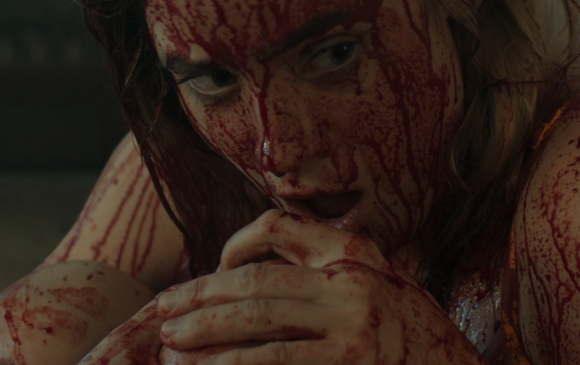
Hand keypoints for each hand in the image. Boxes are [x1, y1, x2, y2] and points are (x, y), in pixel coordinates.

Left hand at [155, 210, 485, 364]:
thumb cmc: (418, 342)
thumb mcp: (385, 290)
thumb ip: (334, 274)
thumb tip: (262, 273)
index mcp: (357, 254)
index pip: (279, 228)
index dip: (235, 245)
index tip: (211, 271)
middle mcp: (353, 280)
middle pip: (255, 278)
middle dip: (199, 295)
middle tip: (161, 311)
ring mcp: (353, 324)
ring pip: (256, 318)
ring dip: (203, 331)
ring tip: (169, 345)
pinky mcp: (350, 361)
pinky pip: (274, 360)